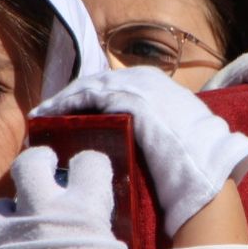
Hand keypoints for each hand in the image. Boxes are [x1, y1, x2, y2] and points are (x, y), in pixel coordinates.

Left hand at [0, 146, 137, 248]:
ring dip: (9, 210)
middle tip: (45, 170)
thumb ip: (93, 229)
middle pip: (28, 164)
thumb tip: (84, 225)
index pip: (88, 162)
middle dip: (38, 161)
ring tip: (21, 220)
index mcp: (82, 207)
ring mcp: (15, 238)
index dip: (89, 166)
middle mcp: (44, 213)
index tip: (88, 173)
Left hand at [31, 66, 247, 237]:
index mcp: (157, 83)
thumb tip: (140, 140)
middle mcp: (145, 78)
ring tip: (42, 116)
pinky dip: (65, 105)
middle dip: (71, 96)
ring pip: (87, 87)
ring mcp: (136, 86)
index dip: (89, 96)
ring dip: (62, 101)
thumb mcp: (175, 134)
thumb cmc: (194, 163)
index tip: (71, 111)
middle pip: (96, 81)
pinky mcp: (127, 99)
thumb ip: (155, 127)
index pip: (113, 84)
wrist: (205, 170)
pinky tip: (48, 116)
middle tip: (48, 113)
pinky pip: (87, 97)